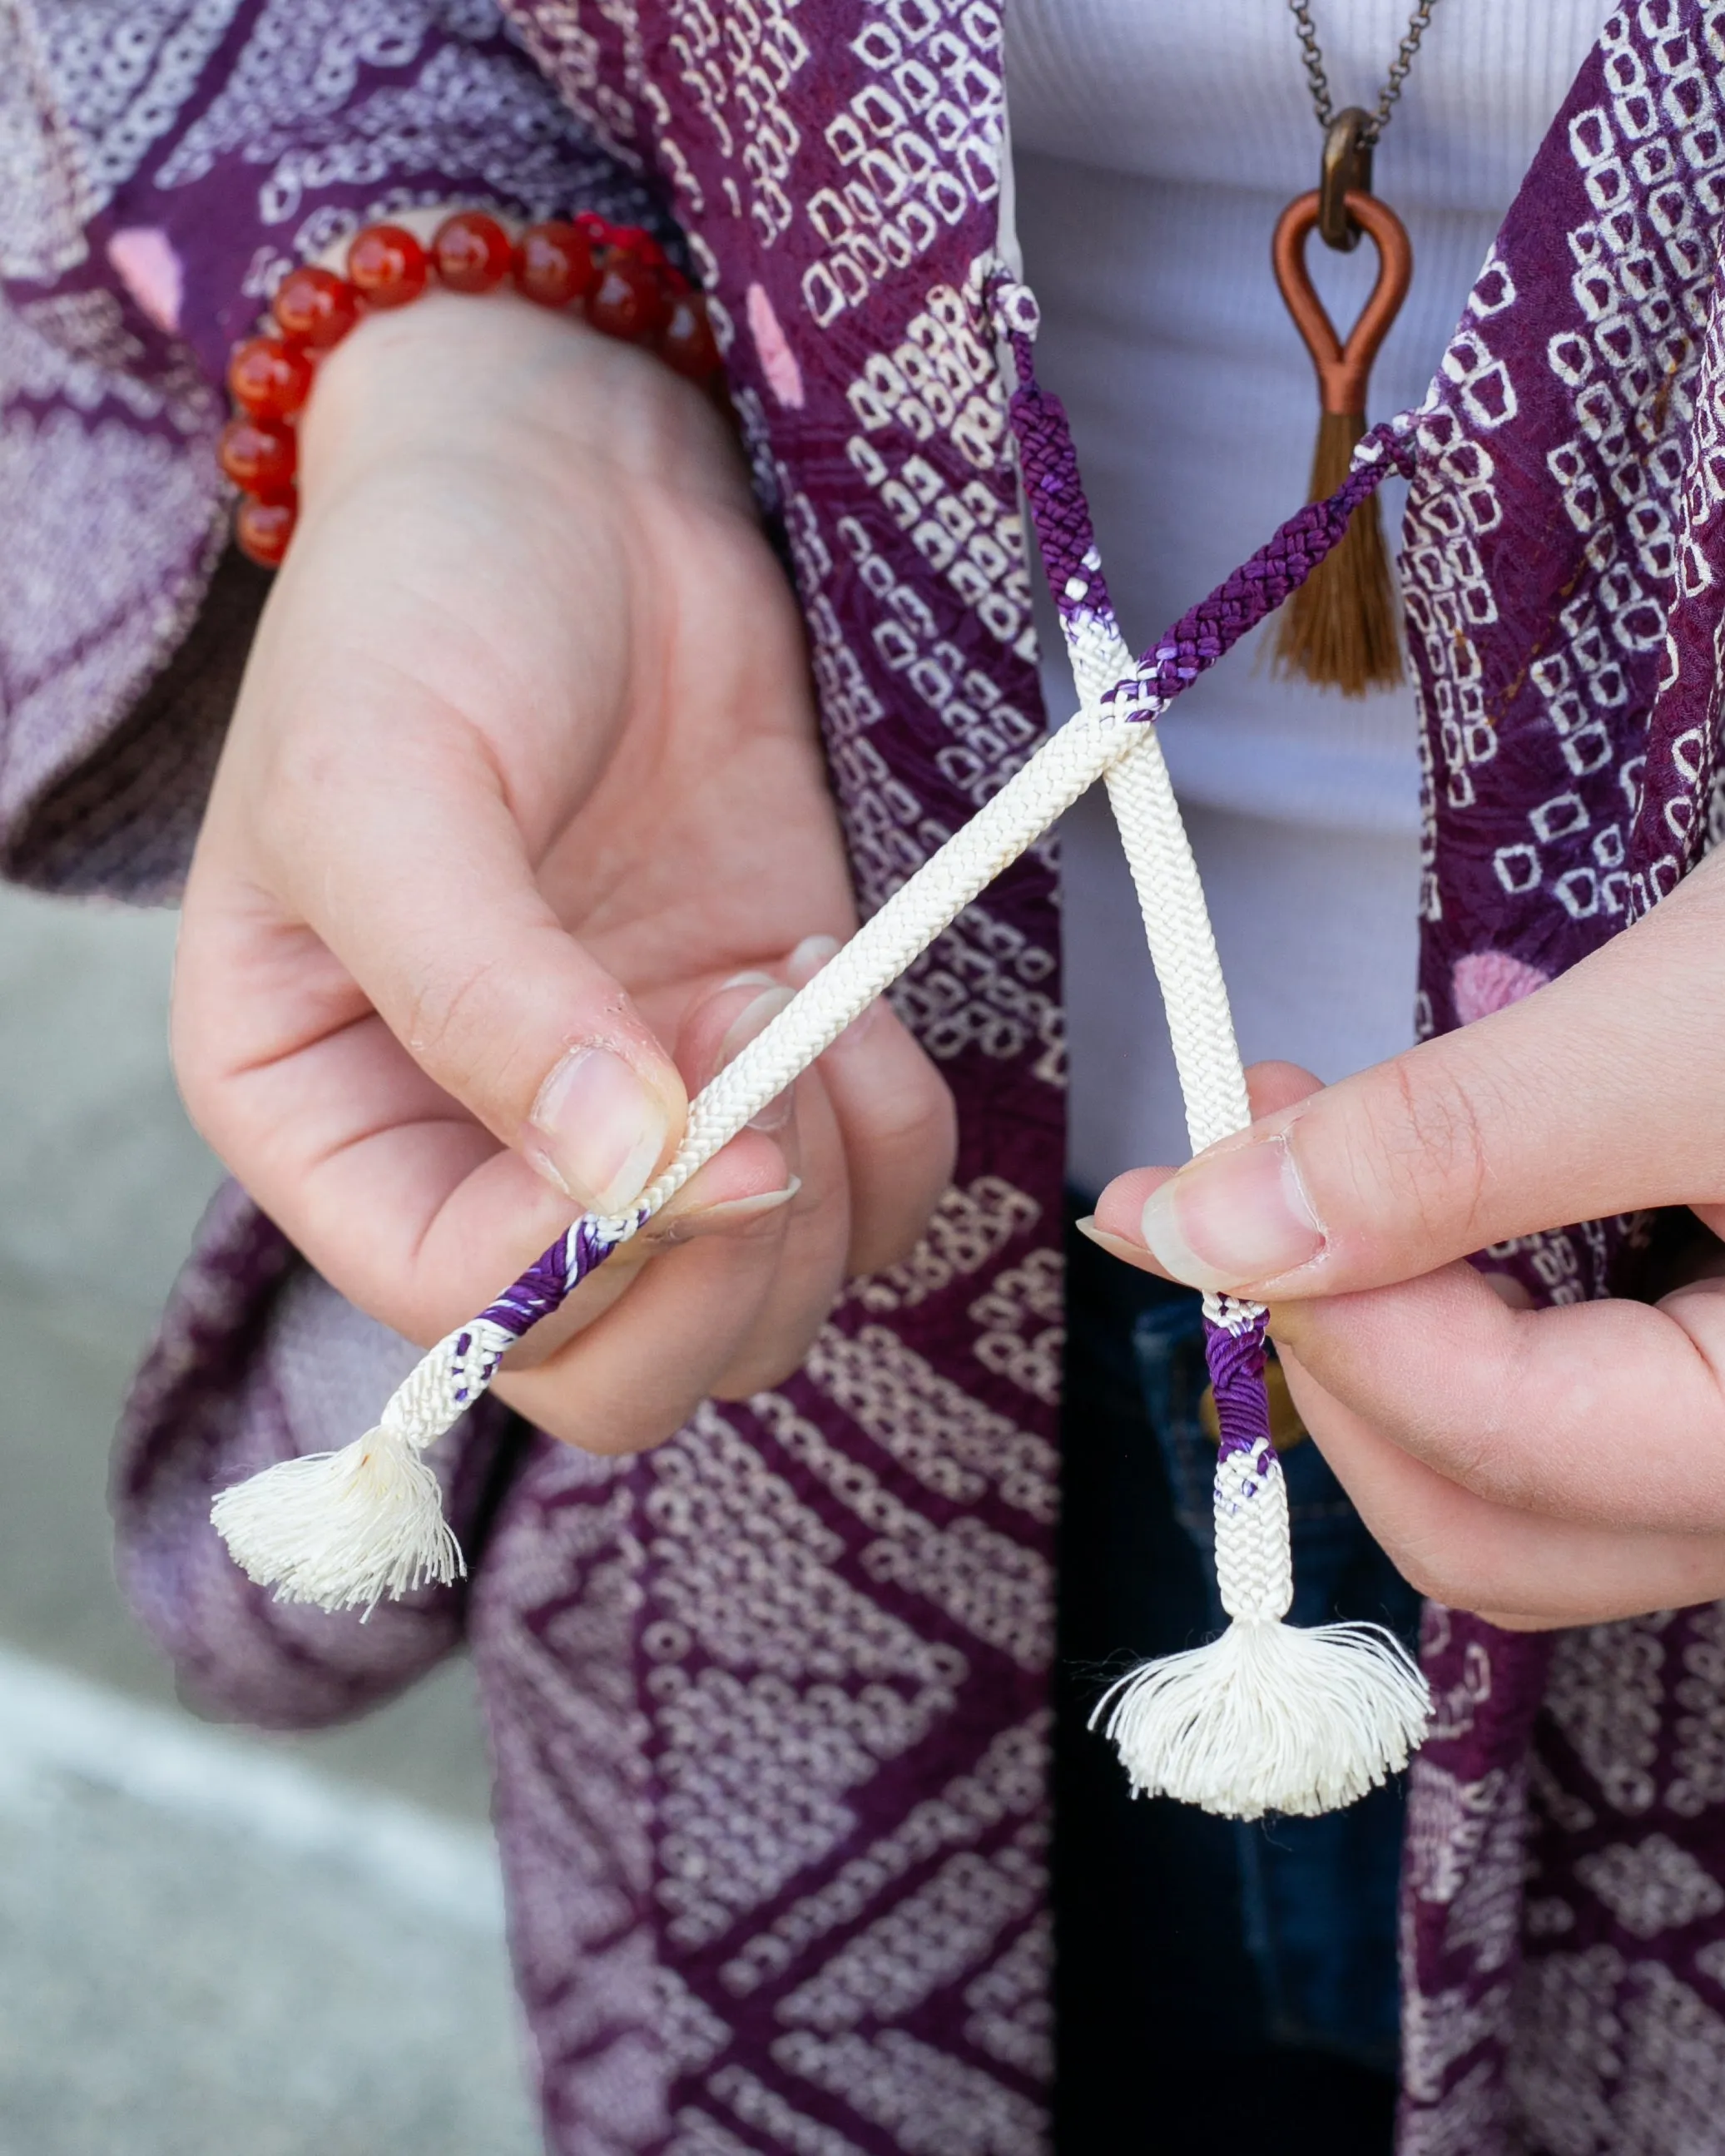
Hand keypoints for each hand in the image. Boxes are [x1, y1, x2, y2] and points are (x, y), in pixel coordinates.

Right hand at [174, 286, 953, 1451]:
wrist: (578, 482)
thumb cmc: (430, 605)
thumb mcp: (390, 781)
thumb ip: (482, 993)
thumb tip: (615, 1177)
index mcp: (326, 1121)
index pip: (454, 1310)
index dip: (589, 1263)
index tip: (705, 1122)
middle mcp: (478, 1156)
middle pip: (615, 1371)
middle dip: (720, 1267)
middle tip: (762, 1070)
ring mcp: (637, 1124)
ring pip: (757, 1316)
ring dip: (820, 1194)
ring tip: (790, 982)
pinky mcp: (768, 1068)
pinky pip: (863, 1204)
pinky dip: (893, 1139)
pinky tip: (844, 989)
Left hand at [1085, 846, 1724, 1628]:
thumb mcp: (1695, 1028)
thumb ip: (1449, 1145)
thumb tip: (1201, 1232)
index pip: (1498, 1453)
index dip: (1320, 1312)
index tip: (1193, 1175)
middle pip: (1493, 1523)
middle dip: (1338, 1360)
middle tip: (1242, 1183)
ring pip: (1521, 1490)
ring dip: (1387, 1347)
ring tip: (1327, 1173)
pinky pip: (1572, 1417)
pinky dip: (1467, 1325)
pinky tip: (1438, 1209)